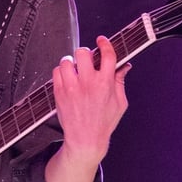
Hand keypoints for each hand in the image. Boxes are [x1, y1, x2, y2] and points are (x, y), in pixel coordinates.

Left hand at [50, 35, 129, 181]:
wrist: (84, 141)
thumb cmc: (104, 123)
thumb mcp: (120, 103)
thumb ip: (120, 82)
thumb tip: (124, 67)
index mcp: (105, 84)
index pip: (107, 55)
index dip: (105, 43)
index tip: (101, 40)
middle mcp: (88, 83)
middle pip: (83, 52)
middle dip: (86, 53)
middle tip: (87, 60)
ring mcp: (71, 87)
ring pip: (67, 60)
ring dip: (72, 63)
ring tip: (76, 70)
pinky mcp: (59, 92)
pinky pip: (56, 71)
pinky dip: (61, 72)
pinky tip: (68, 79)